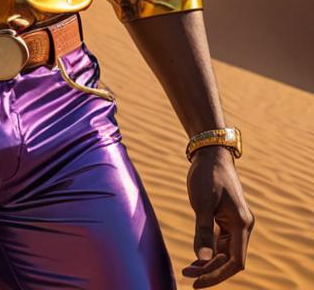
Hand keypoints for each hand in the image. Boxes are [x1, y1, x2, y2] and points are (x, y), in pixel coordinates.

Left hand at [182, 146, 254, 286]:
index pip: (234, 262)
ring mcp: (235, 223)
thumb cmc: (207, 175)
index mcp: (242, 224)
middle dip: (210, 270)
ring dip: (209, 262)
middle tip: (187, 274)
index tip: (197, 282)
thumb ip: (203, 231)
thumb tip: (202, 260)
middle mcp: (243, 226)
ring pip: (224, 252)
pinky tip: (196, 256)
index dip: (217, 275)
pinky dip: (209, 250)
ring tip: (188, 269)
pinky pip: (220, 242)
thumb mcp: (202, 203)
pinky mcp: (227, 219)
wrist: (211, 153)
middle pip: (229, 260)